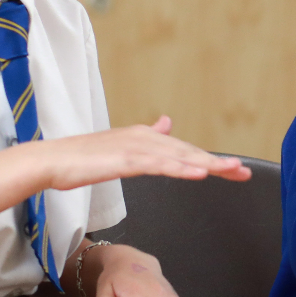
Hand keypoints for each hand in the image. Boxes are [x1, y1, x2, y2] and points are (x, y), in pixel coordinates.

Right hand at [29, 116, 250, 190]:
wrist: (50, 161)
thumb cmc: (81, 160)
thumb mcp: (120, 146)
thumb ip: (146, 137)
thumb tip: (165, 123)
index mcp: (145, 137)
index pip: (185, 151)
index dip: (211, 161)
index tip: (235, 171)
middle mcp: (145, 138)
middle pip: (189, 153)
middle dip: (219, 164)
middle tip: (245, 173)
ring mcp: (135, 148)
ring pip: (179, 157)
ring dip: (207, 164)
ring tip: (232, 171)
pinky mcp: (124, 160)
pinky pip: (158, 166)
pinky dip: (180, 169)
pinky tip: (198, 174)